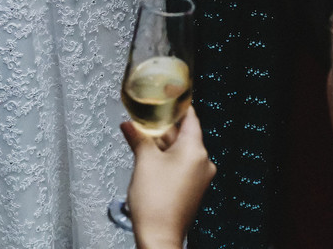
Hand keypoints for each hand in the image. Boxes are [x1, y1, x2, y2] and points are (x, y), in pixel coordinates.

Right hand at [122, 108, 214, 248]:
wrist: (159, 236)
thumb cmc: (156, 203)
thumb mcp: (143, 161)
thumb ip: (138, 138)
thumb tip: (129, 126)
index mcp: (195, 150)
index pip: (191, 118)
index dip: (179, 106)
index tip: (171, 97)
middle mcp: (202, 162)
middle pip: (184, 135)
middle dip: (164, 128)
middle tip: (146, 119)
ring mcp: (199, 177)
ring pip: (181, 151)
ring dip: (163, 145)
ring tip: (143, 139)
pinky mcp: (192, 188)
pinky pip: (181, 165)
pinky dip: (167, 159)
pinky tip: (151, 159)